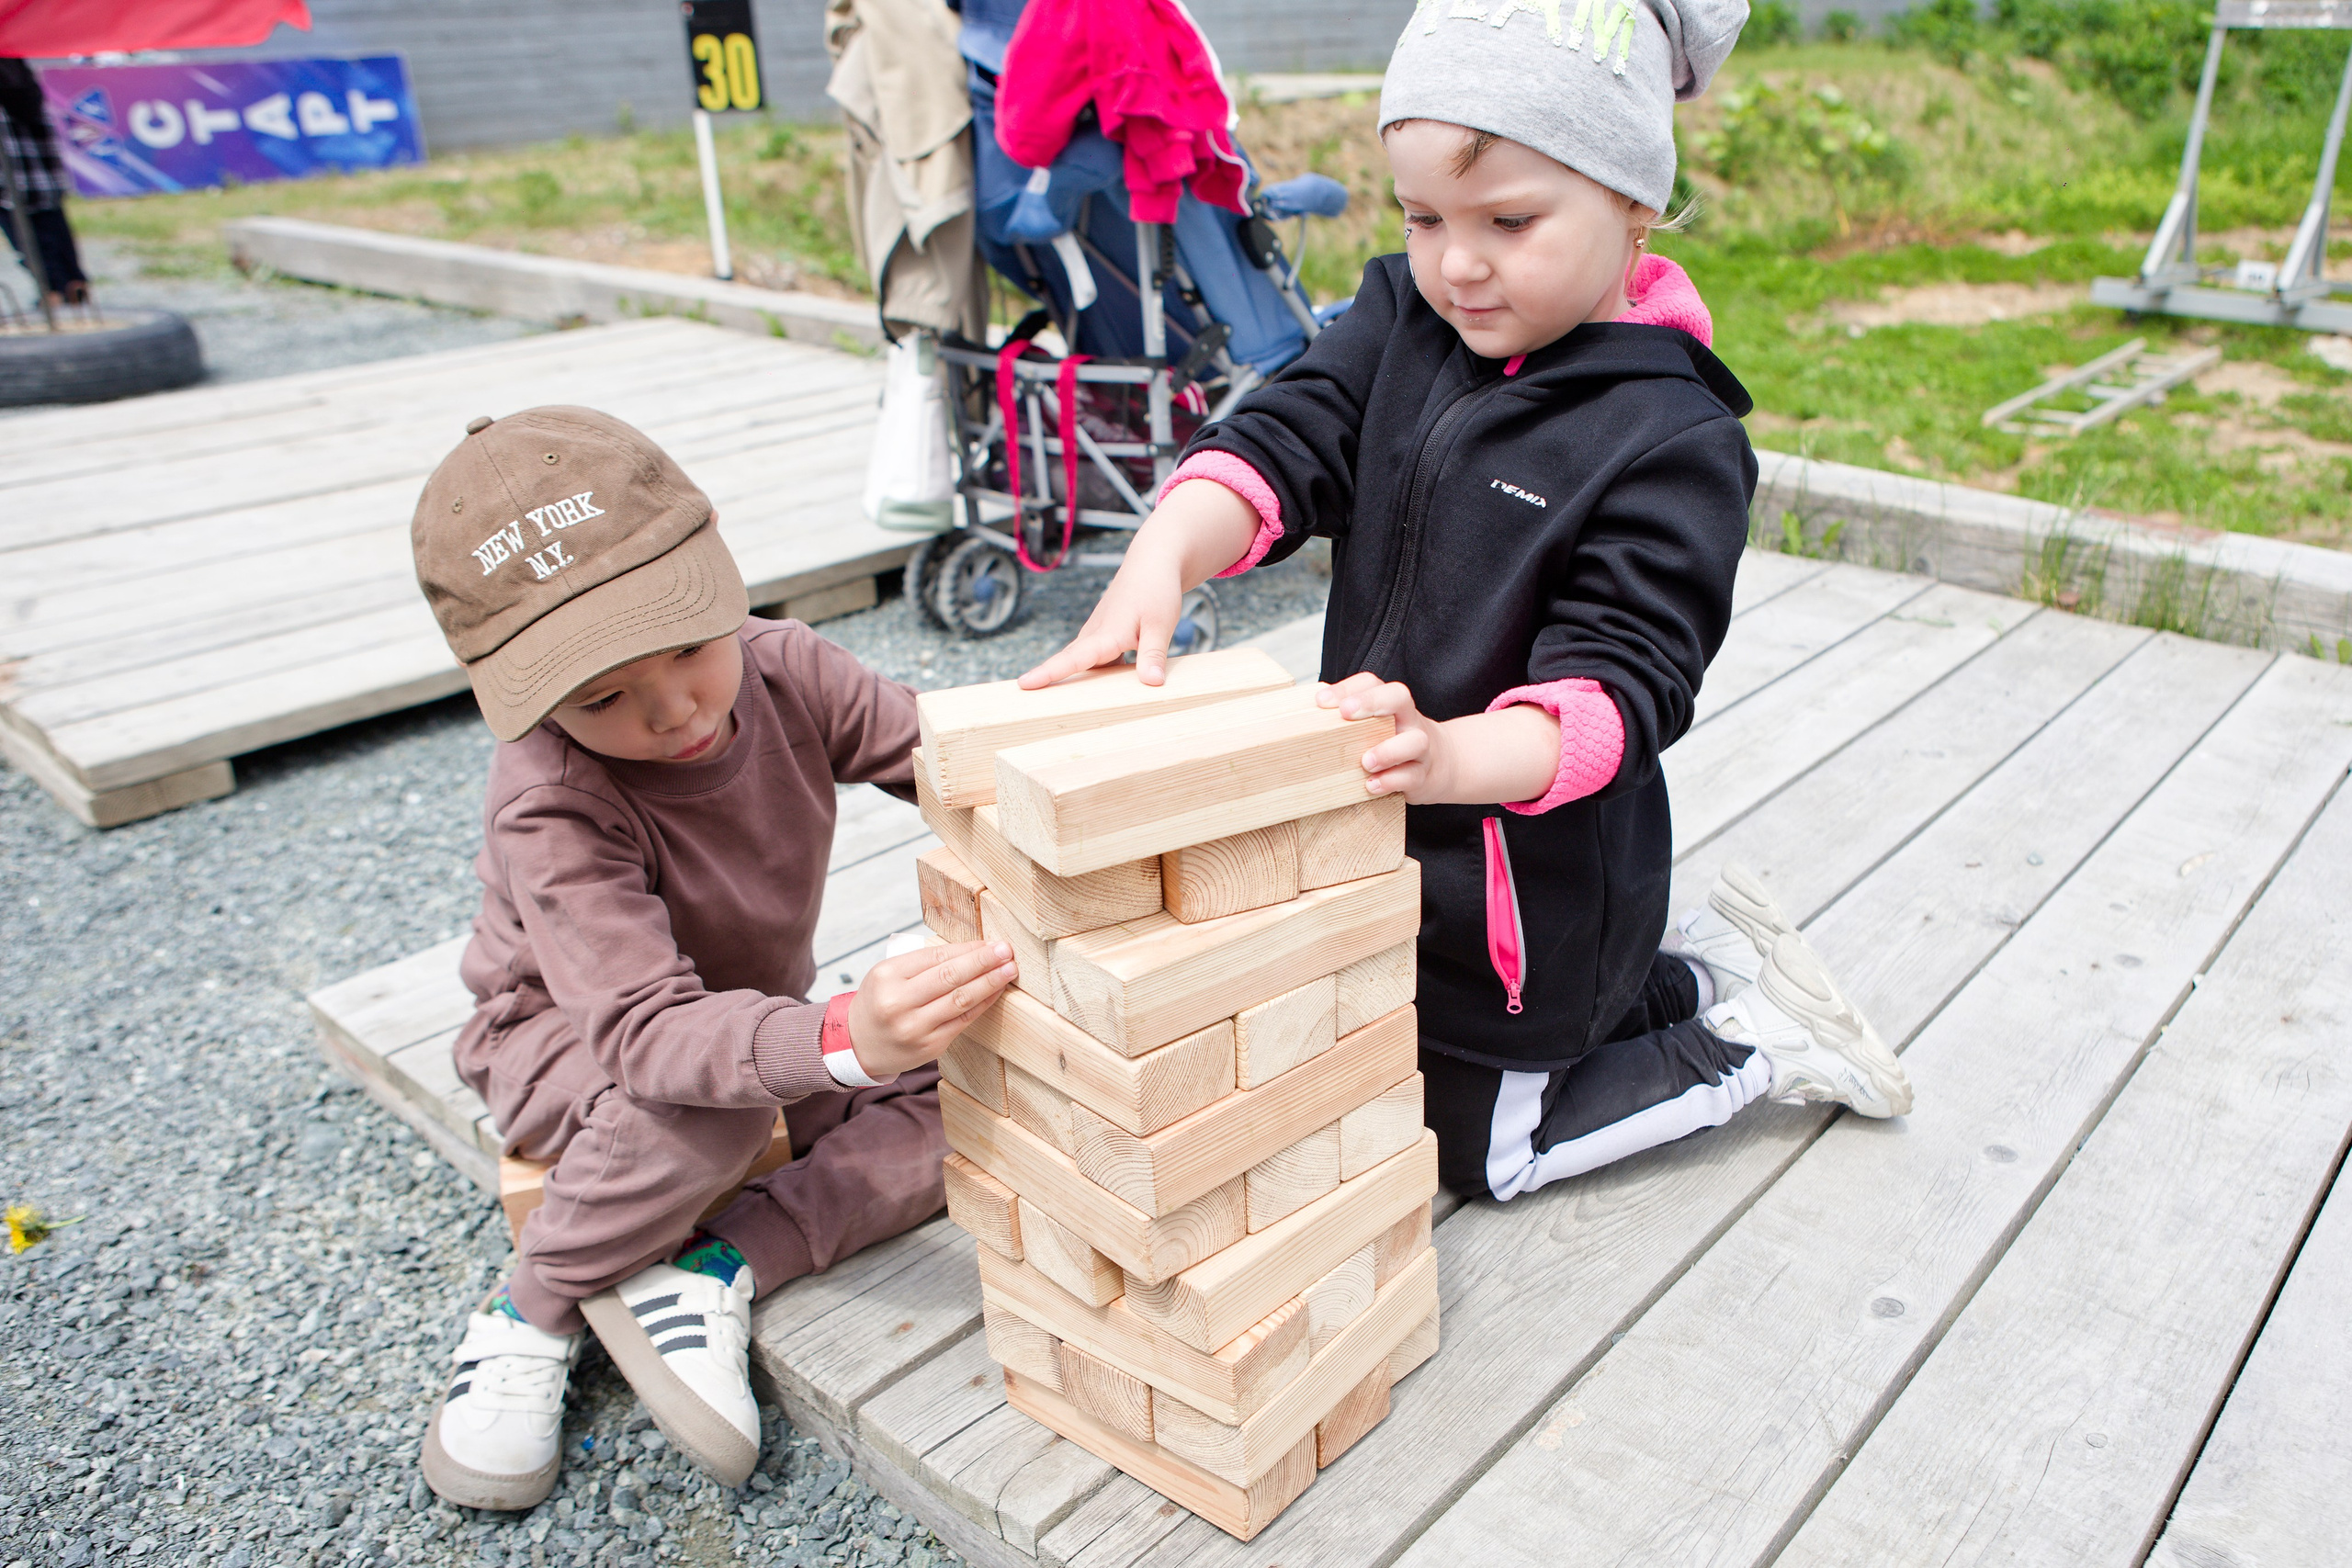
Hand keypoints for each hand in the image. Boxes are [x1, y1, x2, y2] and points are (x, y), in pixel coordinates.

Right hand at [845, 941, 1015, 1077]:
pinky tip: (995, 991)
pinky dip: (983, 1003)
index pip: (936, 957)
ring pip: (960, 999)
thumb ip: (922, 963)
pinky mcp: (930, 1045)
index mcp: (887, 976)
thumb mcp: (888, 975)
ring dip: (989, 982)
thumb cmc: (880, 1002)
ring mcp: (915, 1027)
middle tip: (1006, 950)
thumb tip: (971, 950)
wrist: (859, 1045)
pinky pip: (963, 1020)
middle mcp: (899, 1002)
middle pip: (950, 977)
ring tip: (1009, 969)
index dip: (967, 949)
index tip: (990, 942)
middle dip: (983, 962)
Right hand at [1018, 533, 1186, 689]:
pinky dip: (1094, 670)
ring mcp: (1098, 632)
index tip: (1025, 683)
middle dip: (1047, 677)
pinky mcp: (1105, 633)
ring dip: (1070, 677)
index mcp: (1106, 633)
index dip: (1049, 672)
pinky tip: (1107, 685)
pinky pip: (1094, 657)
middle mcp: (1095, 633)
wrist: (1152, 562)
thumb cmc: (1156, 590)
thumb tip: (1152, 684)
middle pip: (1068, 661)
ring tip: (1055, 700)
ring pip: (1081, 659)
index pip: (1073, 658)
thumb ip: (1153, 655)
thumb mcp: (1160, 625)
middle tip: (1025, 696)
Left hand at [1319, 673, 1454, 802]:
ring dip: (1387, 750)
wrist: (1442, 765)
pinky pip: (1411, 777)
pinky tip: (1371, 785)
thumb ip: (1349, 721)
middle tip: (1345, 713)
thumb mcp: (1376, 726)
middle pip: (1400, 697)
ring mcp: (1421, 748)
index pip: (1373, 683)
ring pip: (1414, 741)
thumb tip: (1304, 716)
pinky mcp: (1423, 775)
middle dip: (1372, 702)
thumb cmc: (1394, 743)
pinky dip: (1390, 781)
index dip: (1348, 688)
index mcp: (1392, 704)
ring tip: (1365, 761)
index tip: (1322, 701)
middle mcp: (1409, 720)